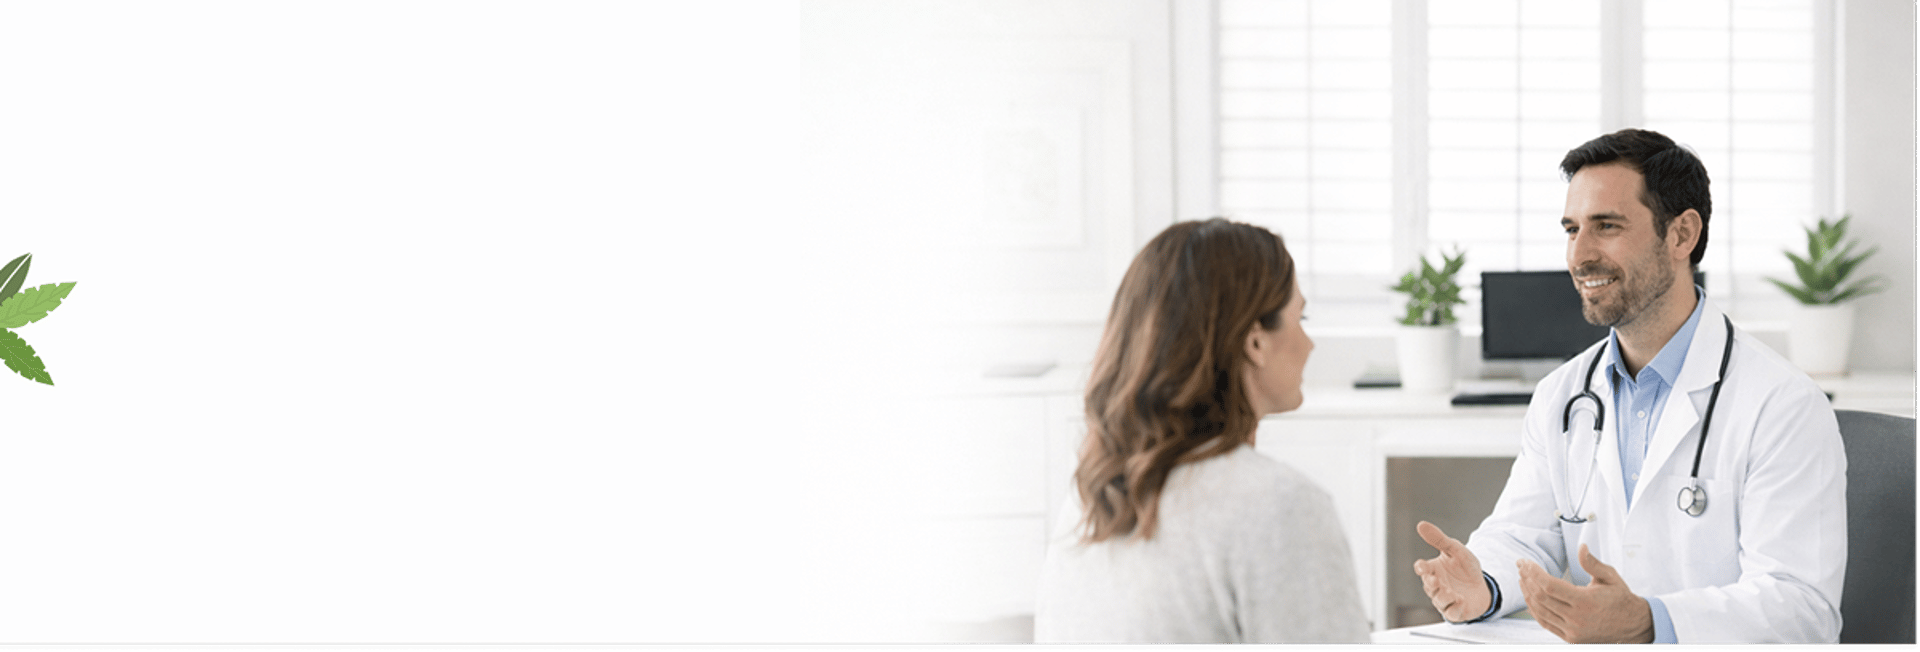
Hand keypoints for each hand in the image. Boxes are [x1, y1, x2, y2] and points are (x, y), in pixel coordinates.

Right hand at [1412, 520, 1489, 621]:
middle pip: (1428, 586)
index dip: (1421, 568)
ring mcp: (1445, 599)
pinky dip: (1454, 608)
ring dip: (1443, 596)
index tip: (1422, 566)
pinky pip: (1451, 613)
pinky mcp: (1456, 611)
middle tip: (1435, 580)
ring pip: (1439, 600)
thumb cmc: (1465, 568)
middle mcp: (1436, 585)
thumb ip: (1439, 539)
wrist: (1483, 585)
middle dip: (1431, 583)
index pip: (1422, 569)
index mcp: (1434, 570)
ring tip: (1452, 592)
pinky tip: (1460, 600)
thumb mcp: (1455, 550)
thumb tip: (1421, 524)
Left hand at [1516, 544, 1654, 643]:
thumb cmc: (1621, 599)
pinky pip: (1545, 623)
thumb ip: (1593, 563)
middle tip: (1520, 566)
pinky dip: (1534, 609)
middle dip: (1526, 579)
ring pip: (1540, 611)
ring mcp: (1572, 630)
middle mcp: (1576, 618)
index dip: (1533, 572)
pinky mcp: (1570, 638)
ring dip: (1527, 593)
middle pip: (1541, 597)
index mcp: (1585, 601)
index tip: (1525, 562)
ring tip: (1522, 579)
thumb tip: (1582, 547)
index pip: (1549, 585)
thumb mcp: (1610, 577)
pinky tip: (1530, 596)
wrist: (1634, 625)